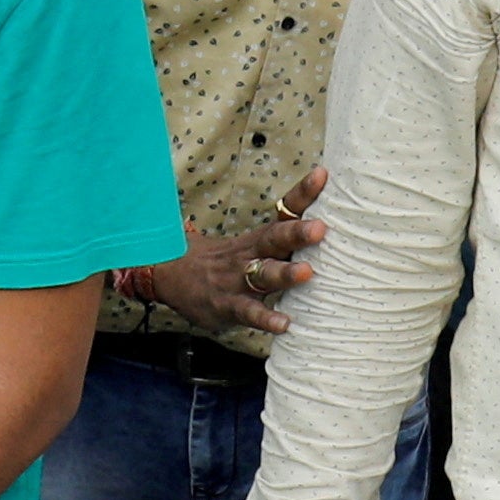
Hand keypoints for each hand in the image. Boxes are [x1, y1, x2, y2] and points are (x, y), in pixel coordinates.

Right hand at [128, 163, 324, 341]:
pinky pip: (248, 312)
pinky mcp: (227, 305)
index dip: (302, 194)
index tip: (321, 175)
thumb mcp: (251, 246)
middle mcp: (251, 254)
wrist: (170, 274)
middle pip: (275, 239)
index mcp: (260, 238)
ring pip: (263, 273)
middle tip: (319, 228)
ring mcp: (237, 279)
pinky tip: (283, 324)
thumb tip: (329, 228)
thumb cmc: (223, 262)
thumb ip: (285, 243)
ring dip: (284, 273)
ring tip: (306, 272)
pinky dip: (265, 319)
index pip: (284, 211)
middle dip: (297, 233)